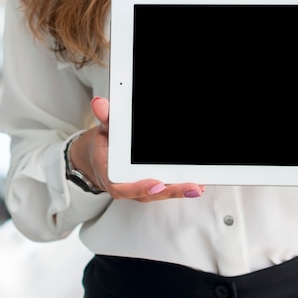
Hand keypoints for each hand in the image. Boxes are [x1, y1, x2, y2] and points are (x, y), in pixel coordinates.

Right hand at [68, 97, 205, 201]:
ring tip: (198, 187)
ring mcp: (139, 188)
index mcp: (110, 174)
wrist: (102, 156)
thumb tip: (99, 104)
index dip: (139, 188)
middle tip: (191, 187)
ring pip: (160, 194)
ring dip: (179, 191)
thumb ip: (105, 117)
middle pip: (148, 193)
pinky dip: (180, 187)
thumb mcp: (104, 128)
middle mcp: (126, 185)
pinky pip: (165, 189)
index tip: (156, 185)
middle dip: (171, 191)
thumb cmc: (105, 144)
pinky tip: (198, 184)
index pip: (122, 187)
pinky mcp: (150, 187)